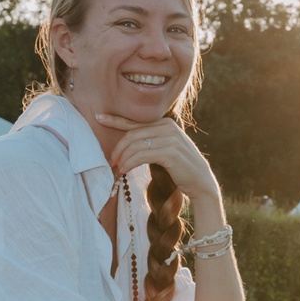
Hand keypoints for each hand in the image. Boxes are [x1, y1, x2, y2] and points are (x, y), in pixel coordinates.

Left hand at [105, 117, 220, 210]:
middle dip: (118, 148)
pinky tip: (125, 170)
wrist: (201, 182)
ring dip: (123, 158)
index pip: (135, 121)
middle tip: (110, 161)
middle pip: (132, 134)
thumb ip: (149, 142)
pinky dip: (130, 163)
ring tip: (117, 169)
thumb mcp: (164, 150)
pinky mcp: (170, 152)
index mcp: (165, 123)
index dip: (115, 120)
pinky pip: (142, 155)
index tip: (99, 118)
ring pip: (135, 145)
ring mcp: (170, 138)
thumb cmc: (180, 169)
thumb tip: (125, 146)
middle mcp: (168, 127)